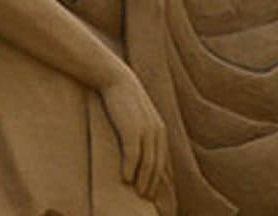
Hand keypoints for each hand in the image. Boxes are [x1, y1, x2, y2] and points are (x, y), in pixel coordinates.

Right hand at [101, 76, 168, 199]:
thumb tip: (138, 149)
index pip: (163, 160)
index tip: (152, 191)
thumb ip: (143, 130)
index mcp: (160, 129)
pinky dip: (130, 169)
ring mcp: (145, 130)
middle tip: (146, 198)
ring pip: (147, 163)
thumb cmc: (123, 99)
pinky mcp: (131, 129)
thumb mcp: (138, 116)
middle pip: (157, 165)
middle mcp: (157, 131)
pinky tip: (125, 179)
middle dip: (152, 183)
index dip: (159, 178)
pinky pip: (132, 155)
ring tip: (137, 194)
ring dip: (143, 181)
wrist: (115, 79)